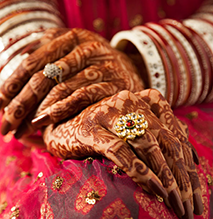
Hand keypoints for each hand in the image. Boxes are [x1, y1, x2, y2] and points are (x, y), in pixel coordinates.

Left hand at [0, 28, 143, 136]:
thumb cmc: (92, 66)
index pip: (32, 61)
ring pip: (60, 88)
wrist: (129, 68)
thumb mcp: (71, 54)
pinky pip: (81, 97)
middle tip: (6, 125)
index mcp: (69, 37)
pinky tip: (44, 122)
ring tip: (21, 130)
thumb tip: (8, 84)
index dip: (12, 83)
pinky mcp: (113, 83)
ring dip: (37, 112)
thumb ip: (45, 62)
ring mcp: (100, 65)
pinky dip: (60, 110)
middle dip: (20, 104)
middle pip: (43, 76)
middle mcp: (84, 48)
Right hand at [43, 89, 202, 218]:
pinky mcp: (91, 129)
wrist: (66, 125)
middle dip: (180, 174)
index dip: (188, 160)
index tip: (197, 188)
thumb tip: (193, 159)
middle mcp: (128, 101)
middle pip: (164, 139)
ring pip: (146, 144)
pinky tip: (154, 189)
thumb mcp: (136, 129)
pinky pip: (122, 152)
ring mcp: (108, 113)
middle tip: (190, 203)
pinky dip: (140, 172)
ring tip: (175, 201)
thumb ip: (163, 137)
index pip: (174, 130)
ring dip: (164, 176)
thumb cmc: (107, 129)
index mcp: (142, 98)